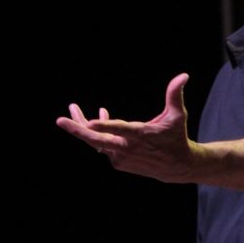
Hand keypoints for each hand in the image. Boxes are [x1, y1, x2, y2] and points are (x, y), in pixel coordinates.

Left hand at [56, 73, 198, 182]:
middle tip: (60, 121)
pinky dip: (98, 132)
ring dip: (83, 126)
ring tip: (73, 108)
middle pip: (98, 141)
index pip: (120, 130)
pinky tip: (98, 117)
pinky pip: (102, 145)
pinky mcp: (118, 163)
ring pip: (96, 141)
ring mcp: (120, 158)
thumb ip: (175, 95)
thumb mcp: (178, 115)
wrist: (175, 167)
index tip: (89, 122)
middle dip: (78, 130)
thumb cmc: (176, 136)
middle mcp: (128, 149)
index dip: (105, 126)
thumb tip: (183, 75)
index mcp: (141, 135)